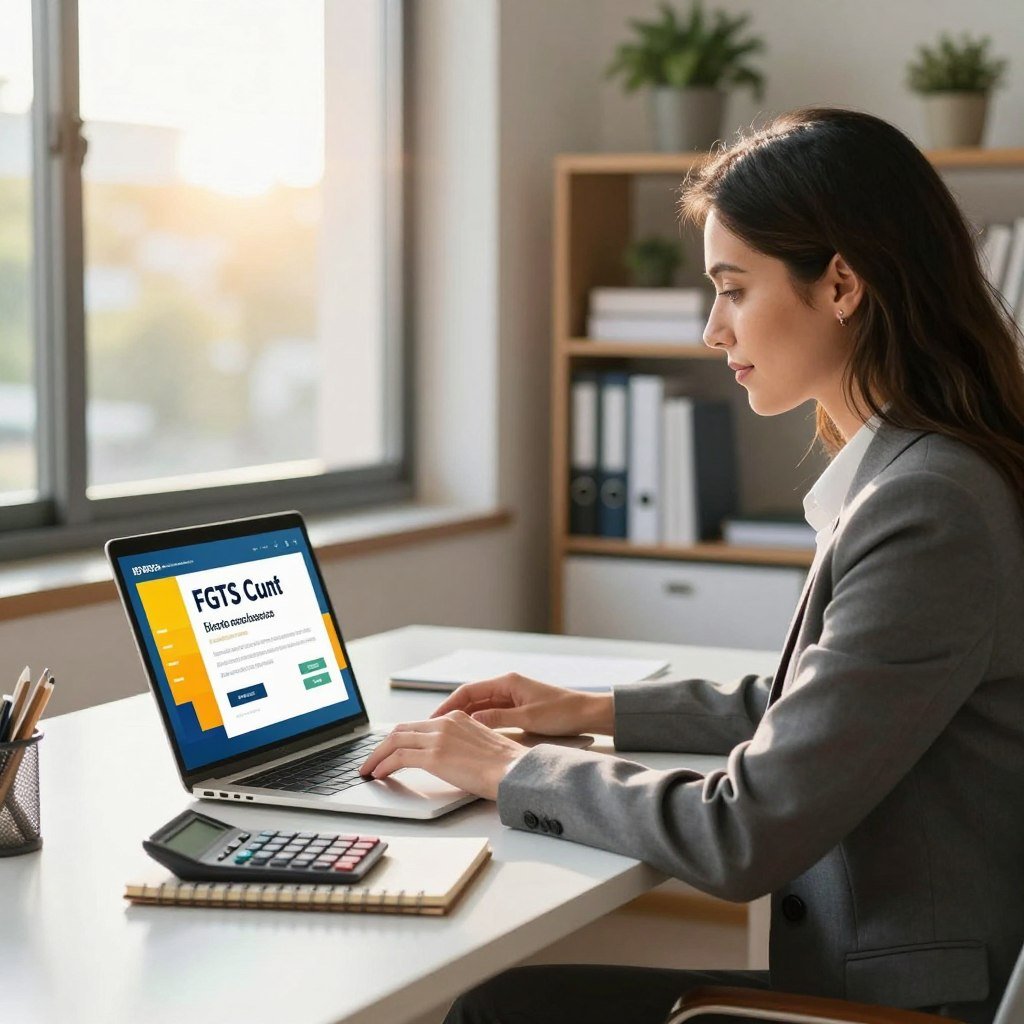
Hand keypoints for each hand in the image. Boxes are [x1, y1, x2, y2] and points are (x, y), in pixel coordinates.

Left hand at [358, 711, 525, 800]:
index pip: (418, 725)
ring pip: (394, 741)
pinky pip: (398, 758)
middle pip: (401, 730)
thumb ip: (461, 746)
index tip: (389, 749)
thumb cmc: (505, 766)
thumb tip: (448, 760)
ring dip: (377, 756)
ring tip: (368, 769)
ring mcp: (438, 738)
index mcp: (457, 718)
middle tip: (371, 759)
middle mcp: (445, 723)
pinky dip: (383, 765)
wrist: (515, 771)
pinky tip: (378, 775)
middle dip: (382, 745)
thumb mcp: (481, 745)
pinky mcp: (434, 756)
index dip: (399, 737)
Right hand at [429, 673, 612, 735]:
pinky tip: (470, 735)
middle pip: (471, 698)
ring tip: (446, 734)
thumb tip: (471, 722)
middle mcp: (507, 687)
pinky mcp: (518, 708)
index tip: (433, 719)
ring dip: (463, 718)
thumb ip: (498, 719)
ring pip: (480, 707)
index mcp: (507, 683)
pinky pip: (491, 714)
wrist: (588, 713)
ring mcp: (512, 697)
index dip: (448, 705)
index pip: (468, 691)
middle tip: (432, 729)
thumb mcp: (528, 719)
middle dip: (451, 713)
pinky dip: (479, 723)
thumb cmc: (563, 712)